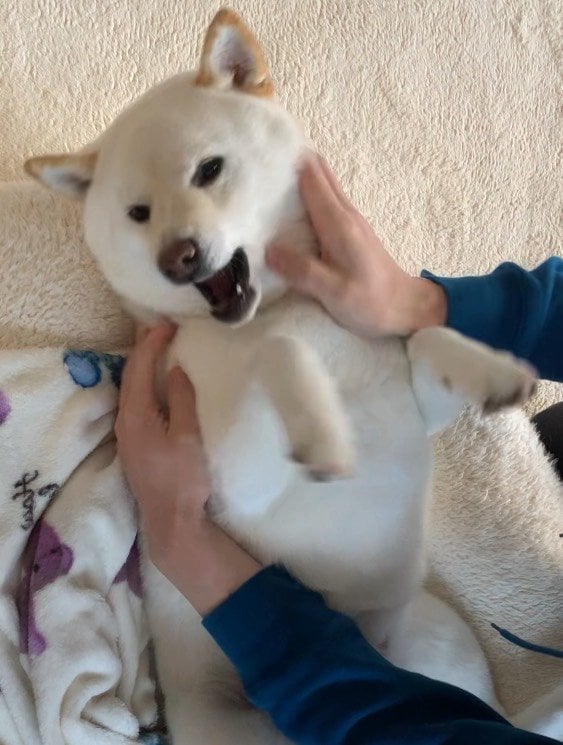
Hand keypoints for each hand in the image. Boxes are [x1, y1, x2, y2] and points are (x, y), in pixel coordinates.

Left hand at [115, 324, 260, 614]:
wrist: (172, 521)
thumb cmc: (183, 478)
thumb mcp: (188, 436)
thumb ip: (181, 400)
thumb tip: (174, 370)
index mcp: (136, 415)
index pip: (139, 368)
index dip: (151, 343)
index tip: (167, 324)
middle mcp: (124, 421)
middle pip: (129, 376)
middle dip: (143, 348)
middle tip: (161, 328)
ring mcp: (127, 435)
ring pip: (131, 389)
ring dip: (143, 366)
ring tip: (159, 347)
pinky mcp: (135, 444)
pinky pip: (136, 402)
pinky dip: (145, 384)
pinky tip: (157, 382)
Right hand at [266, 156, 445, 336]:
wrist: (405, 307)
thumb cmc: (371, 301)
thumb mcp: (333, 292)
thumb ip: (302, 270)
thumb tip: (269, 250)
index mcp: (338, 223)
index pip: (311, 177)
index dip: (288, 160)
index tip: (262, 154)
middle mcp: (345, 214)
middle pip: (318, 172)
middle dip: (293, 161)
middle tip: (261, 163)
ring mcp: (350, 220)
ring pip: (323, 186)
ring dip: (299, 178)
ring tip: (268, 181)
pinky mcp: (351, 231)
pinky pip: (325, 202)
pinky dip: (307, 196)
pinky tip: (290, 209)